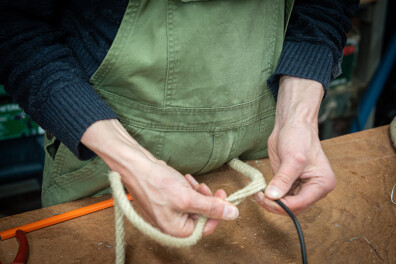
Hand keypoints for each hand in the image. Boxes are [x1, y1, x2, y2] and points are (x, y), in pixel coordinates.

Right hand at [81, 119, 237, 236]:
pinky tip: (185, 180)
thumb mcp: (188, 197)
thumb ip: (211, 207)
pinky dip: (189, 189)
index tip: (224, 197)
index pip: (207, 227)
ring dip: (198, 193)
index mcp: (176, 231)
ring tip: (192, 182)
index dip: (218, 213)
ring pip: (194, 206)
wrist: (136, 167)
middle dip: (206, 200)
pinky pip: (185, 199)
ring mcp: (170, 214)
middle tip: (207, 187)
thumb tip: (233, 214)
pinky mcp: (168, 202)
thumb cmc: (156, 183)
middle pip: (201, 216)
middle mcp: (173, 226)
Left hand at [254, 76, 335, 214]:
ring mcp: (301, 187)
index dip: (283, 205)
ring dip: (271, 202)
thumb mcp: (292, 158)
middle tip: (260, 197)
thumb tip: (273, 196)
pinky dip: (270, 196)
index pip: (301, 203)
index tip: (266, 199)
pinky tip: (260, 191)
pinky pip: (280, 196)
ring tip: (258, 193)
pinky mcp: (289, 184)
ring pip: (285, 205)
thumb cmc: (299, 137)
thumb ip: (283, 179)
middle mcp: (314, 189)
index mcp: (322, 183)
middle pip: (293, 207)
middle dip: (276, 205)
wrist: (291, 125)